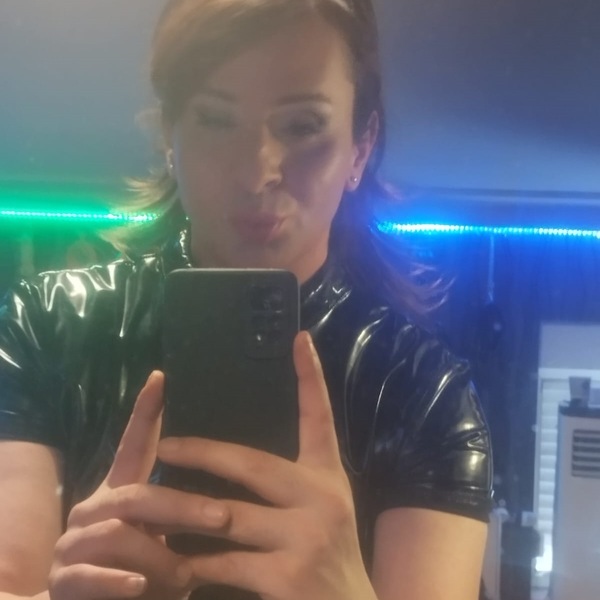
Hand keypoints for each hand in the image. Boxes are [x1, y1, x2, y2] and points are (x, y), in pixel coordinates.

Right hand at [48, 372, 226, 599]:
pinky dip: (117, 582)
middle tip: (224, 518)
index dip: (145, 413)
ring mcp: (74, 543)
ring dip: (157, 554)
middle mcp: (93, 508)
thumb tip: (230, 504)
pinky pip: (89, 576)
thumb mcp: (160, 539)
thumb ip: (179, 517)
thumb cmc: (137, 568)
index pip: (133, 445)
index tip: (160, 378)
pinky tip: (140, 586)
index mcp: (119, 492)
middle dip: (183, 506)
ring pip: (118, 534)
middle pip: (137, 495)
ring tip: (185, 574)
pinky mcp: (64, 579)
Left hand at [157, 331, 378, 599]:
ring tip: (144, 503)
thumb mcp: (322, 510)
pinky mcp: (287, 576)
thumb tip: (235, 462)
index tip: (298, 337)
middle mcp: (321, 498)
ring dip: (178, 513)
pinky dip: (191, 563)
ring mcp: (306, 537)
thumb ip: (289, 485)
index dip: (311, 376)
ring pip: (225, 515)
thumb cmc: (328, 557)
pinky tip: (169, 563)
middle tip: (164, 445)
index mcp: (327, 477)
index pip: (320, 417)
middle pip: (250, 463)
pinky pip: (223, 562)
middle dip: (201, 453)